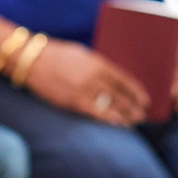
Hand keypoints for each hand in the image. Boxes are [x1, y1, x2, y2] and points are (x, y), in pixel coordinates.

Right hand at [23, 39, 149, 125]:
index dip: (136, 91)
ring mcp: (83, 90)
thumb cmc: (57, 54)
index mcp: (97, 62)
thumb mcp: (82, 54)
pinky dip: (107, 118)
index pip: (124, 80)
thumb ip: (98, 65)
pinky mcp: (72, 101)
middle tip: (141, 115)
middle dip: (132, 106)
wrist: (32, 59)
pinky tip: (116, 123)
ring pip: (110, 105)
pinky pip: (95, 112)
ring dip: (123, 115)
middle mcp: (93, 77)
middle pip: (119, 95)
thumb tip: (112, 79)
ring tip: (132, 122)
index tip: (144, 100)